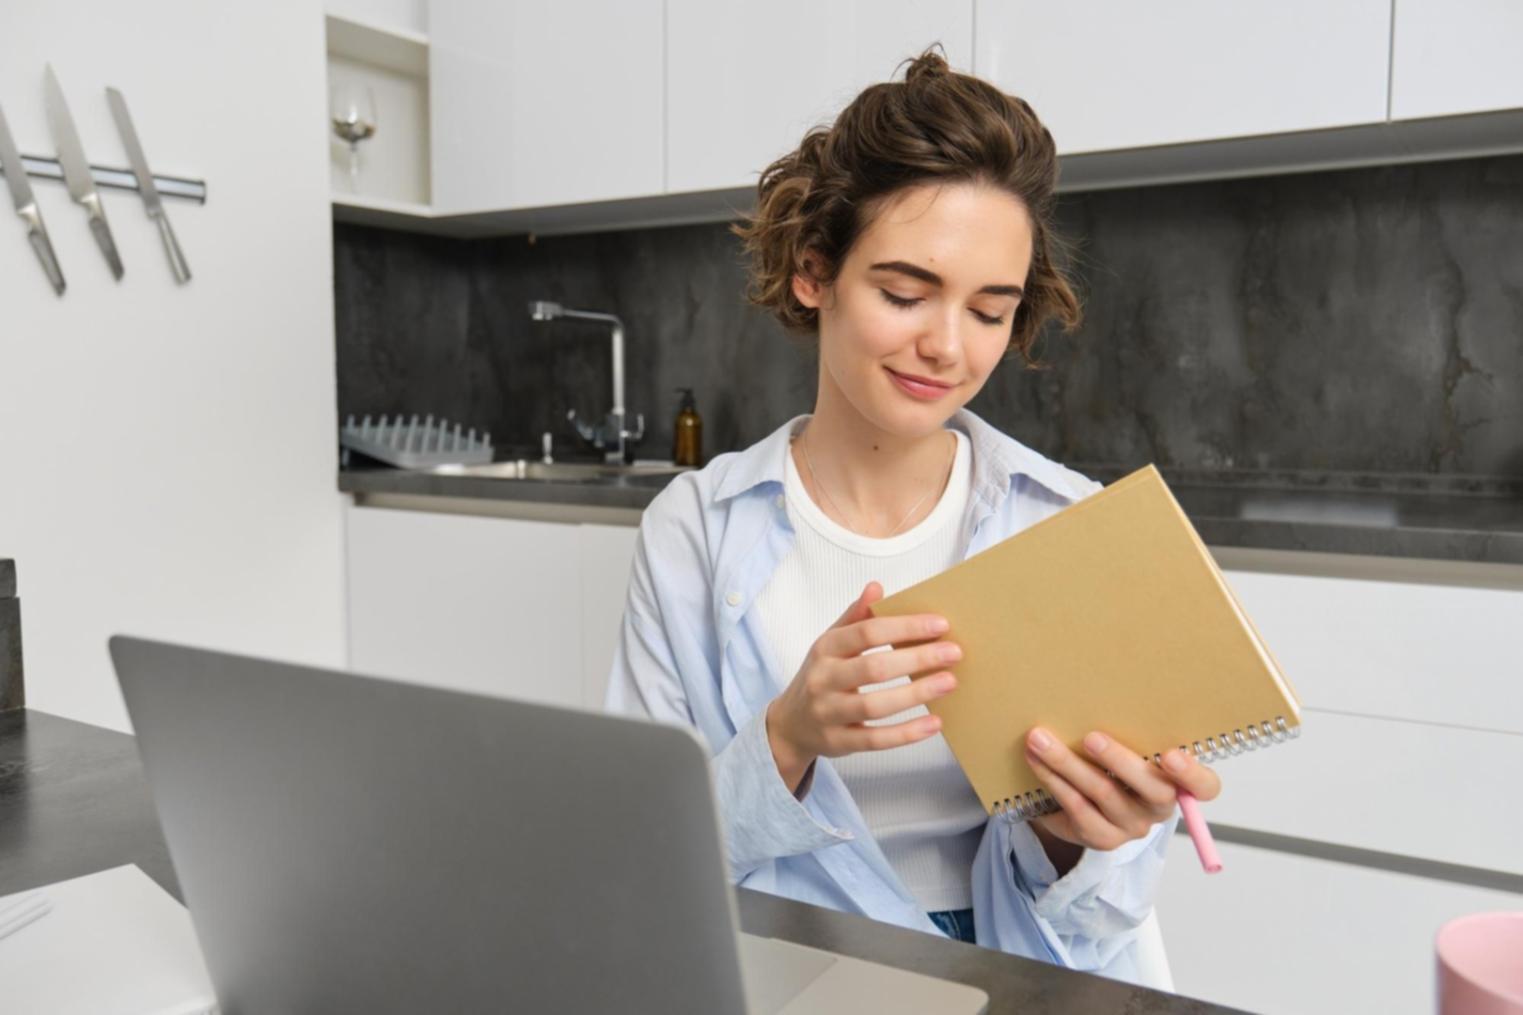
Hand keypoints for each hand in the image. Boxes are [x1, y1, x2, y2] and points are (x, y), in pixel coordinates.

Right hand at [765, 581, 960, 793]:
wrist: (791, 725)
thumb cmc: (821, 676)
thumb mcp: (830, 643)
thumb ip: (854, 617)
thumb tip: (876, 587)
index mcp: (825, 648)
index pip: (867, 632)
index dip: (905, 627)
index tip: (940, 625)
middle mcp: (822, 680)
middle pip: (873, 668)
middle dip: (916, 658)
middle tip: (953, 653)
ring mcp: (828, 713)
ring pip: (875, 706)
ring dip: (916, 694)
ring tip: (949, 683)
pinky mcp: (838, 742)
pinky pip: (876, 740)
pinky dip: (907, 733)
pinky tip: (935, 723)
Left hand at [1024, 726, 1222, 854]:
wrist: (1084, 801)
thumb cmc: (1113, 760)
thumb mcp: (1129, 743)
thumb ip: (1130, 727)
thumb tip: (1100, 682)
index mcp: (1178, 781)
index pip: (1204, 787)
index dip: (1193, 774)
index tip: (1174, 755)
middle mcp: (1160, 807)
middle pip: (1152, 789)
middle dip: (1119, 761)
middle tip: (1091, 737)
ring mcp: (1131, 826)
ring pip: (1103, 794)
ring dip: (1068, 764)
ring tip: (1040, 739)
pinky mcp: (1101, 837)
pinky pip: (1076, 807)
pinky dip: (1053, 780)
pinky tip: (1035, 760)